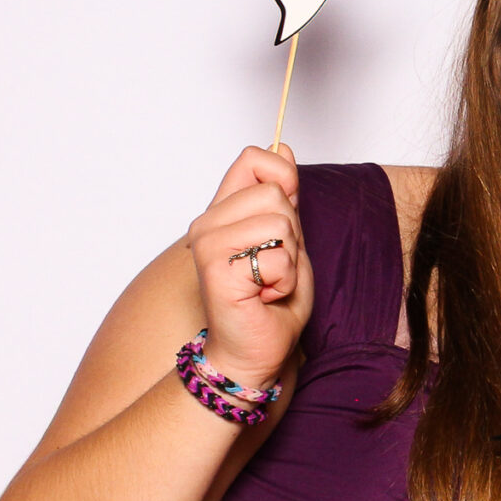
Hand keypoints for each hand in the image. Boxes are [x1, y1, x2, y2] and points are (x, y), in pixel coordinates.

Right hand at [184, 145, 309, 389]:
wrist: (255, 352)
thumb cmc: (271, 303)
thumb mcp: (289, 240)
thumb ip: (285, 198)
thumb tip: (284, 148)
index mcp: (224, 211)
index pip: (254, 158)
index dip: (283, 178)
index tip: (286, 214)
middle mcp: (209, 223)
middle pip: (276, 193)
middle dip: (293, 234)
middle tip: (274, 266)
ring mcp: (208, 244)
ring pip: (280, 222)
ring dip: (290, 261)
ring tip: (269, 282)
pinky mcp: (215, 269)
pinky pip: (277, 258)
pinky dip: (284, 283)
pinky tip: (264, 298)